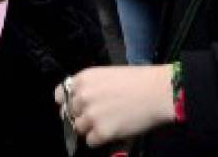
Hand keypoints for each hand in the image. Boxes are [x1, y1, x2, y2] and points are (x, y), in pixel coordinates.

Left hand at [54, 65, 175, 146]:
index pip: (60, 95)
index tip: (77, 107)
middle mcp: (82, 96)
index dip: (68, 103)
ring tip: (108, 123)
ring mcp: (91, 115)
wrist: (158, 91)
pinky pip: (91, 141)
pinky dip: (100, 139)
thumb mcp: (107, 76)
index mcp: (83, 79)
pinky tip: (114, 130)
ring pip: (78, 129)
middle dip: (80, 117)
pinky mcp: (102, 132)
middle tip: (97, 117)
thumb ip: (90, 88)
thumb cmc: (138, 81)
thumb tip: (79, 103)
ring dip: (90, 129)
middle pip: (68, 114)